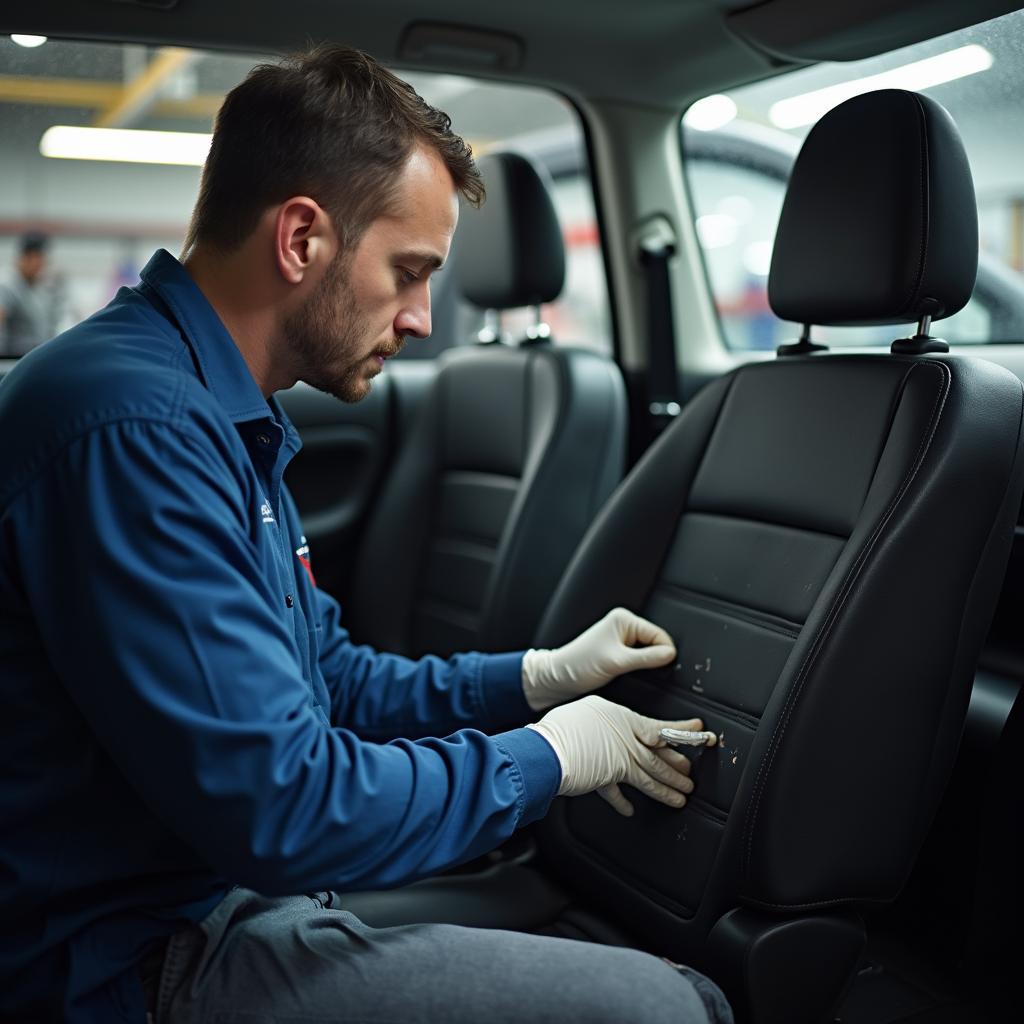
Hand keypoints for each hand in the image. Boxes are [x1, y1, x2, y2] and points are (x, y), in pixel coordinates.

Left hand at [522, 607, 675, 711]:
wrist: (559, 678)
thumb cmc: (578, 665)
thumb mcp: (617, 662)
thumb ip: (646, 658)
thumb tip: (670, 654)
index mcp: (624, 619)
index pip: (658, 634)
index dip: (664, 651)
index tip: (667, 667)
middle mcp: (623, 626)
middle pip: (654, 643)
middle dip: (654, 659)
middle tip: (644, 672)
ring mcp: (620, 640)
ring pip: (647, 653)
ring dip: (645, 665)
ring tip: (632, 673)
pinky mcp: (618, 653)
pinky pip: (638, 660)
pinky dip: (638, 668)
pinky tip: (629, 675)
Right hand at [527, 695, 708, 816]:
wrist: (547, 750)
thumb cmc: (561, 728)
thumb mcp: (586, 711)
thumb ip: (603, 721)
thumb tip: (608, 729)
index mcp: (621, 718)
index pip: (658, 726)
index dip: (681, 730)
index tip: (699, 731)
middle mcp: (624, 740)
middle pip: (658, 756)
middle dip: (677, 767)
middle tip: (691, 776)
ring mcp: (618, 762)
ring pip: (649, 777)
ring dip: (666, 790)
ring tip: (681, 798)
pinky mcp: (606, 780)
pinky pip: (617, 794)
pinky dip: (623, 803)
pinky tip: (630, 810)